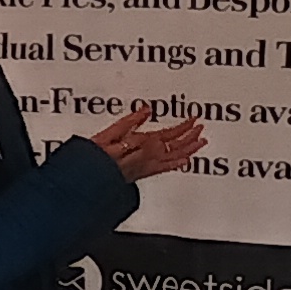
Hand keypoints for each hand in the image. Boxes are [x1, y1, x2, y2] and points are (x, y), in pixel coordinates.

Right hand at [89, 104, 207, 179]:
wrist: (90, 179)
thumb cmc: (95, 158)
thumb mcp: (109, 134)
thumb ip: (130, 122)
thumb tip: (146, 110)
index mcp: (143, 143)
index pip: (171, 133)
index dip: (185, 126)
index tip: (194, 119)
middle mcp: (150, 156)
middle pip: (178, 146)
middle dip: (191, 136)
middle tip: (200, 128)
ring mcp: (148, 166)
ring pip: (176, 157)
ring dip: (190, 149)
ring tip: (200, 143)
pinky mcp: (143, 173)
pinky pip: (167, 167)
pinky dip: (178, 163)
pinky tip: (184, 162)